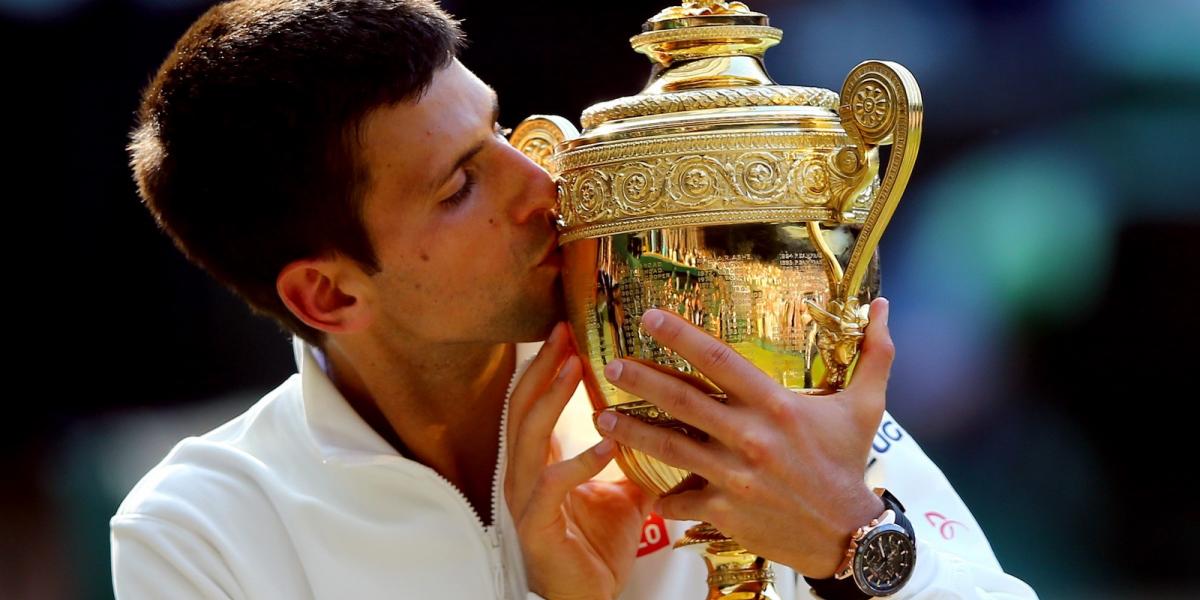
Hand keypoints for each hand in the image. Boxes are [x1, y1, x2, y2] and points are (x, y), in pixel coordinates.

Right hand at [505, 322, 653, 599]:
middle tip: (564, 333)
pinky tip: (606, 443)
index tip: (567, 331)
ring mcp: (525, 499)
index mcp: (539, 462)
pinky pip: (553, 485)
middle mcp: (524, 474)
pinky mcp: (537, 525)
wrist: (587, 598)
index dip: (546, 366)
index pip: (532, 402)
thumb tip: (672, 423)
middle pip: (522, 407)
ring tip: (574, 368)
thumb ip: (634, 457)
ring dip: (551, 399)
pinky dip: (579, 461)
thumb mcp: (623, 492)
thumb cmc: (597, 547)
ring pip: (528, 437)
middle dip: (543, 367)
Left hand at [594, 298, 895, 577]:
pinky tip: (645, 489)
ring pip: (670, 448)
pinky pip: (681, 500)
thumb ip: (874, 354)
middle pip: (683, 400)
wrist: (848, 536)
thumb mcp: (867, 407)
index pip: (720, 360)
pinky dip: (662, 496)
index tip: (648, 317)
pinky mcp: (724, 511)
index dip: (681, 336)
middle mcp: (750, 437)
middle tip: (610, 365)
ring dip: (632, 431)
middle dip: (641, 380)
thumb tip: (885, 305)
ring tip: (601, 419)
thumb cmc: (850, 465)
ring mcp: (734, 476)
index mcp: (776, 406)